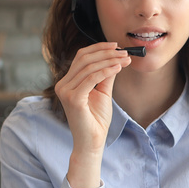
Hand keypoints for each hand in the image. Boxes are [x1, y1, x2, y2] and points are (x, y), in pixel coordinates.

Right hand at [54, 43, 129, 187]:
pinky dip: (106, 71)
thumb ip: (106, 75)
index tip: (117, 46)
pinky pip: (91, 78)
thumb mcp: (103, 92)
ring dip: (110, 60)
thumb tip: (116, 57)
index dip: (99, 48)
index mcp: (67, 82)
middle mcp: (62, 84)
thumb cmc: (96, 119)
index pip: (82, 57)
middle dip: (107, 53)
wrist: (92, 141)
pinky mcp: (72, 98)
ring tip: (126, 59)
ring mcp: (65, 91)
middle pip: (84, 59)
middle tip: (125, 52)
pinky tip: (118, 68)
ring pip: (89, 67)